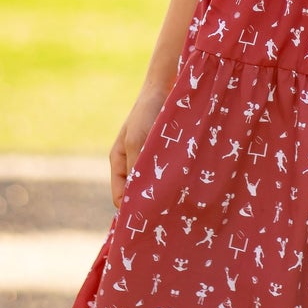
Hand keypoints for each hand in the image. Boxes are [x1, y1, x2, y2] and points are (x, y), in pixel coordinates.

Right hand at [108, 80, 171, 209]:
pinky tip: (187, 188)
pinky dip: (175, 181)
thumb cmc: (146, 113)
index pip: (121, 198)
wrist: (167, 87)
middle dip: (150, 203)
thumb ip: (136, 169)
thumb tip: (137, 199)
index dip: (131, 210)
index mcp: (120, 163)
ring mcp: (151, 160)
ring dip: (165, 193)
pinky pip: (169, 175)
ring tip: (179, 203)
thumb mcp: (137, 141)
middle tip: (167, 216)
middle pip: (138, 194)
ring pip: (155, 186)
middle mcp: (134, 164)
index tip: (148, 220)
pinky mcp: (168, 155)